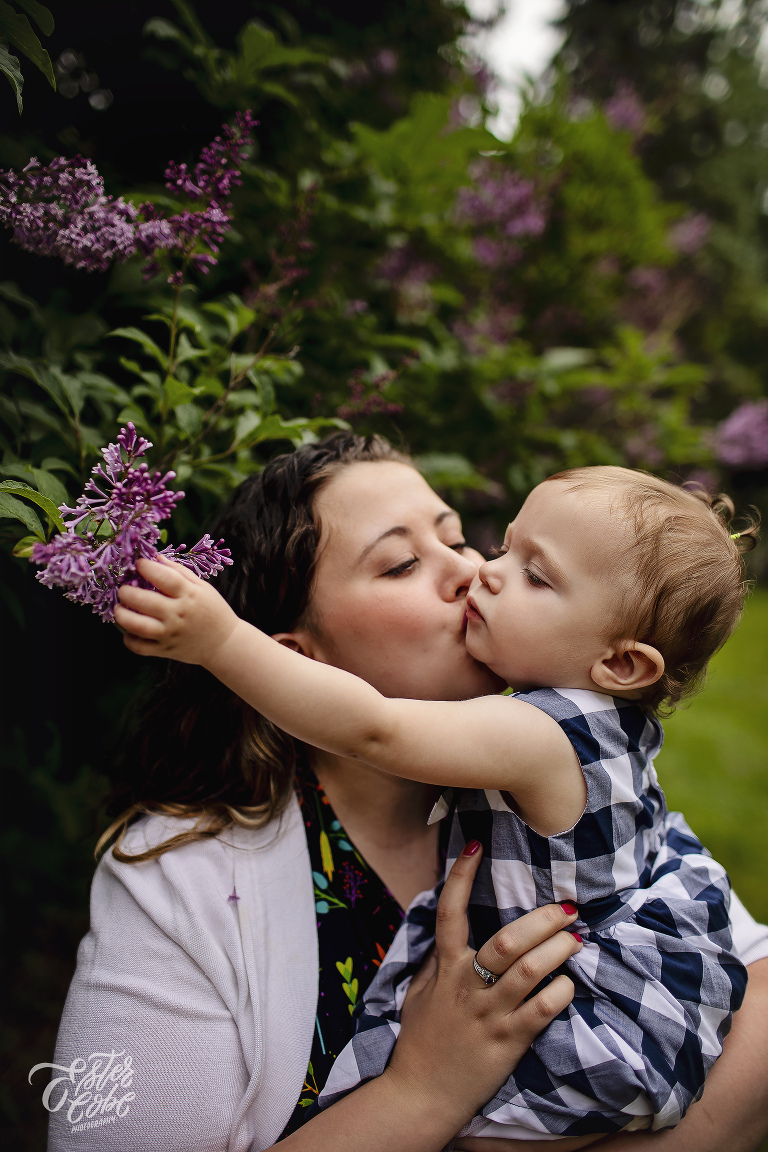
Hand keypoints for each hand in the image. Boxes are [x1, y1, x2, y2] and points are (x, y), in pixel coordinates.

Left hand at [114, 556, 239, 665]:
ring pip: (137, 626)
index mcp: (189, 595)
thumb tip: (155, 557)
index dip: (146, 567)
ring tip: (120, 608)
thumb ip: (179, 572)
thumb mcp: (203, 587)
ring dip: (122, 615)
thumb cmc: (213, 611)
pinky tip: (130, 629)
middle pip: (144, 601)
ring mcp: (170, 634)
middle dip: (126, 592)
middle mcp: (178, 615)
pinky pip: (139, 647)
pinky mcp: (165, 650)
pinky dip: (128, 638)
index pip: (164, 577)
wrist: (224, 644)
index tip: (138, 564)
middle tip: (124, 588)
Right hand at [383, 841, 580, 1134]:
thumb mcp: (419, 993)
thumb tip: (449, 927)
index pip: (450, 913)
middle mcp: (468, 986)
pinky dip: (560, 994)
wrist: (421, 1094)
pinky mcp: (509, 1042)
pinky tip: (570, 984)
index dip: (462, 877)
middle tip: (566, 909)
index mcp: (445, 969)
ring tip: (577, 939)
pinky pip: (541, 1012)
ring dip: (557, 951)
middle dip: (541, 921)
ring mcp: (490, 1014)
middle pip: (507, 941)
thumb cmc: (422, 1040)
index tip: (475, 846)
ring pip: (529, 972)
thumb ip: (436, 961)